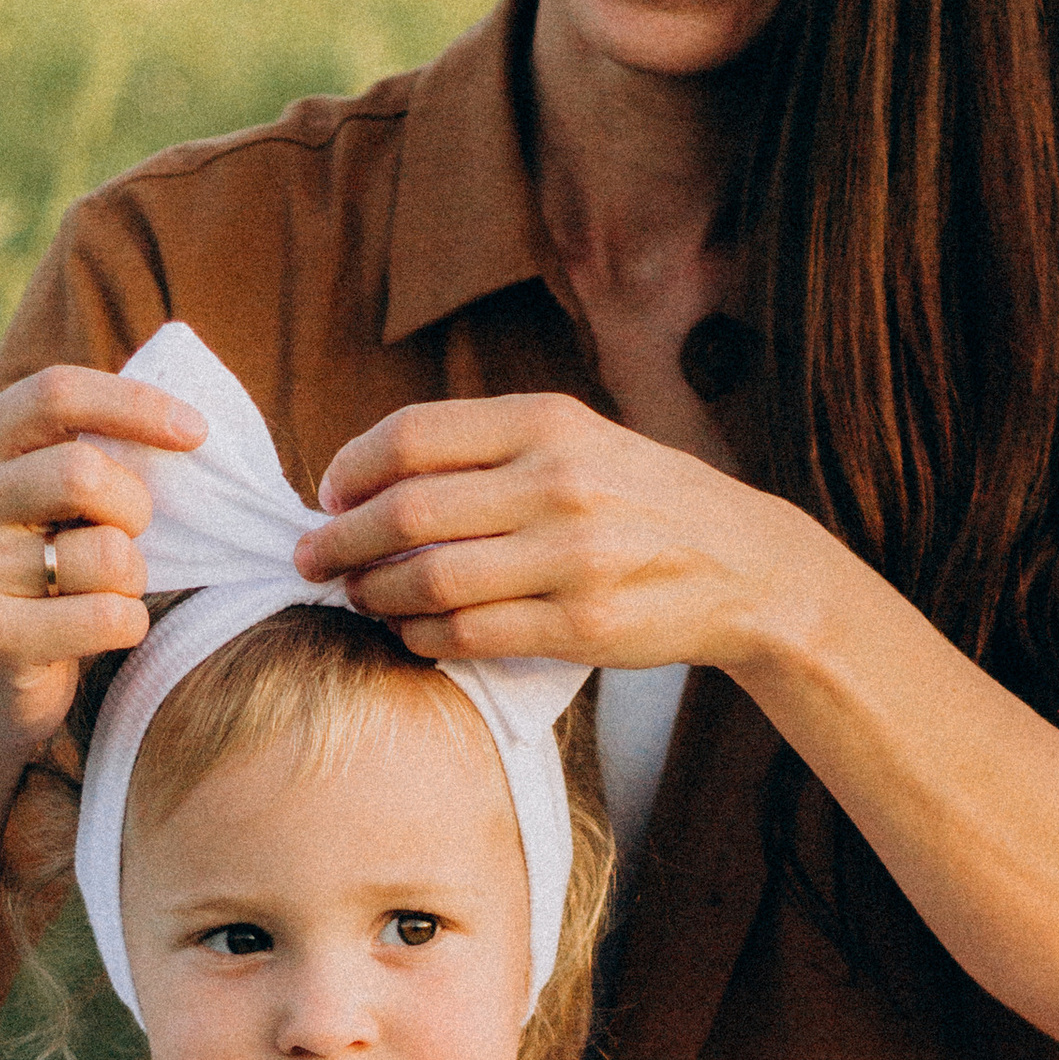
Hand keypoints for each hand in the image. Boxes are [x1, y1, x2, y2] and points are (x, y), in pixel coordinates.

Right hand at [0, 362, 205, 755]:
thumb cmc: (41, 574)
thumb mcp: (48, 499)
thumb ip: (88, 448)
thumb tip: (191, 420)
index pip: (55, 393)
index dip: (134, 404)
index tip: (197, 431)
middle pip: (84, 472)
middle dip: (135, 508)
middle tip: (129, 536)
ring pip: (107, 553)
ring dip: (132, 576)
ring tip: (103, 591)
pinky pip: (108, 616)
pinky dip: (129, 624)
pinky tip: (100, 632)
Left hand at [296, 391, 815, 678]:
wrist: (746, 564)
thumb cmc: (640, 501)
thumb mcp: (578, 441)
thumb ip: (488, 449)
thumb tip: (370, 478)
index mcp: (547, 422)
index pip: (412, 437)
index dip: (351, 469)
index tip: (328, 496)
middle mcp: (558, 483)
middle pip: (406, 514)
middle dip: (339, 541)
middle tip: (311, 558)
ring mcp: (572, 558)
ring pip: (428, 582)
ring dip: (372, 594)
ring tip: (356, 596)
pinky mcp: (582, 626)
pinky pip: (469, 636)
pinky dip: (421, 637)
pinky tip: (410, 632)